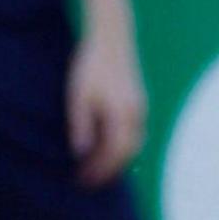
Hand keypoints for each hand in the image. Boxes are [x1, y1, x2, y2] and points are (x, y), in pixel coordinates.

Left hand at [66, 25, 148, 186]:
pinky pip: (133, 133)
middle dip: (108, 170)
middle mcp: (136, 114)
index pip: (114, 153)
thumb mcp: (79, 97)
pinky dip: (121, 146)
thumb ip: (81, 126)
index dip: (99, 170)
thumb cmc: (90, 65)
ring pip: (133, 144)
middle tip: (88, 182)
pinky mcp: (137, 102)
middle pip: (127, 153)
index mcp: (122, 114)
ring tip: (97, 170)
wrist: (111, 37)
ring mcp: (139, 107)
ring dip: (116, 160)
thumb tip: (82, 153)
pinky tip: (106, 147)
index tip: (82, 180)